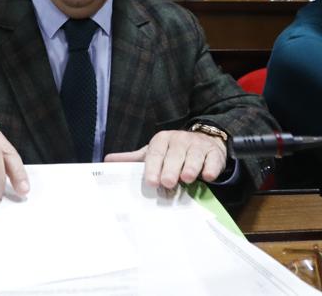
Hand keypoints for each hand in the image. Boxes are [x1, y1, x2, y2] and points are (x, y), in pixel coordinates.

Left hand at [104, 130, 227, 189]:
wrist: (203, 141)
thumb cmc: (173, 152)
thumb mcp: (153, 152)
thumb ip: (133, 159)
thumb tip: (107, 160)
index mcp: (162, 140)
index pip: (155, 153)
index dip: (153, 167)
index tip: (152, 181)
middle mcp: (180, 140)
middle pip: (174, 154)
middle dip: (171, 168)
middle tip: (168, 182)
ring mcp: (198, 145)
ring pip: (194, 156)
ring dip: (191, 167)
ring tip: (187, 178)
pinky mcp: (214, 153)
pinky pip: (213, 160)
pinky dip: (211, 168)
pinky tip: (207, 176)